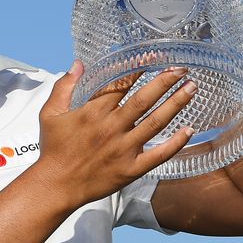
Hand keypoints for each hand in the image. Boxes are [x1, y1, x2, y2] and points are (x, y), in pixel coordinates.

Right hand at [36, 61, 196, 207]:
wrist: (56, 186)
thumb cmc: (54, 149)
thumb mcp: (50, 113)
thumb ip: (64, 86)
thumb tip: (78, 64)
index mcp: (93, 112)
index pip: (121, 84)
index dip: (139, 68)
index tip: (154, 56)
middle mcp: (112, 127)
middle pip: (144, 99)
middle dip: (165, 81)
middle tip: (181, 68)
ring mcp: (124, 149)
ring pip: (155, 122)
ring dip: (175, 103)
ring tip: (191, 88)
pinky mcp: (131, 169)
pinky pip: (158, 155)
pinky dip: (175, 143)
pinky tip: (189, 129)